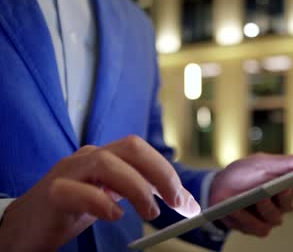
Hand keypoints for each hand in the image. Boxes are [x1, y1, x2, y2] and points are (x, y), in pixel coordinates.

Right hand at [0, 136, 199, 251]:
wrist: (25, 225)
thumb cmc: (73, 208)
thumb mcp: (114, 197)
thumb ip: (145, 194)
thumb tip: (186, 201)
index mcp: (106, 156)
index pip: (143, 151)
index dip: (169, 174)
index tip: (188, 203)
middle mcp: (89, 157)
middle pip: (131, 147)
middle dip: (160, 172)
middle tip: (176, 202)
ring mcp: (68, 172)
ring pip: (106, 163)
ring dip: (137, 188)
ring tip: (150, 212)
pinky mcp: (52, 194)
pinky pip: (77, 191)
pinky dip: (101, 203)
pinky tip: (113, 216)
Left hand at [209, 151, 292, 236]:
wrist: (215, 190)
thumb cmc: (240, 174)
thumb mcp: (261, 164)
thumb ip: (287, 163)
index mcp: (286, 180)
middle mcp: (282, 200)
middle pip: (291, 204)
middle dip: (283, 196)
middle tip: (280, 188)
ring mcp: (271, 214)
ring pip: (276, 218)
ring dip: (262, 208)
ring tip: (251, 199)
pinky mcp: (258, 227)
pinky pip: (261, 228)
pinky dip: (247, 219)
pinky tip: (237, 210)